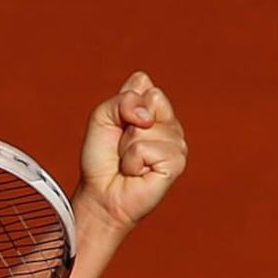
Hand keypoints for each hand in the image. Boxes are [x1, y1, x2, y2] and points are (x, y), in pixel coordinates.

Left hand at [74, 71, 187, 233]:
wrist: (101, 192)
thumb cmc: (102, 158)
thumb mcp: (102, 118)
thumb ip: (122, 100)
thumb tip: (146, 112)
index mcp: (154, 109)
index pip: (144, 84)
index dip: (123, 103)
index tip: (117, 123)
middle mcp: (169, 123)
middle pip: (151, 99)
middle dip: (126, 121)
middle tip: (122, 144)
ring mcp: (177, 143)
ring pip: (146, 127)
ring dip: (127, 146)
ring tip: (129, 161)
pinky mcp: (177, 162)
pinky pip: (146, 148)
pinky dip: (132, 161)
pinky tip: (137, 172)